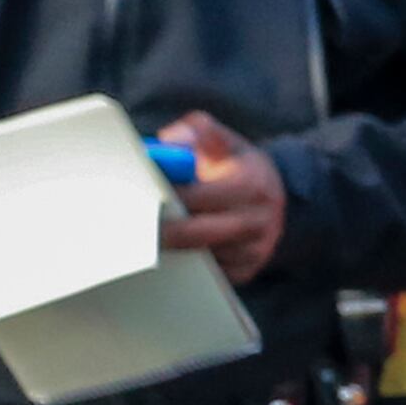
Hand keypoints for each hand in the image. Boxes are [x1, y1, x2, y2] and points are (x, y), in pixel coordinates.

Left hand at [157, 113, 286, 284]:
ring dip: (174, 249)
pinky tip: (178, 249)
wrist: (274, 195)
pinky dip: (189, 263)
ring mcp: (255, 249)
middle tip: (132, 228)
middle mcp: (258, 220)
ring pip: (201, 257)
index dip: (166, 197)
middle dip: (161, 231)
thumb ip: (197, 131)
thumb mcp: (221, 140)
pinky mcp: (247, 269)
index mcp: (252, 185)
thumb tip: (171, 141)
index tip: (141, 196)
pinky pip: (208, 273)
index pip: (198, 196)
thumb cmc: (235, 165)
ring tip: (152, 237)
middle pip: (196, 234)